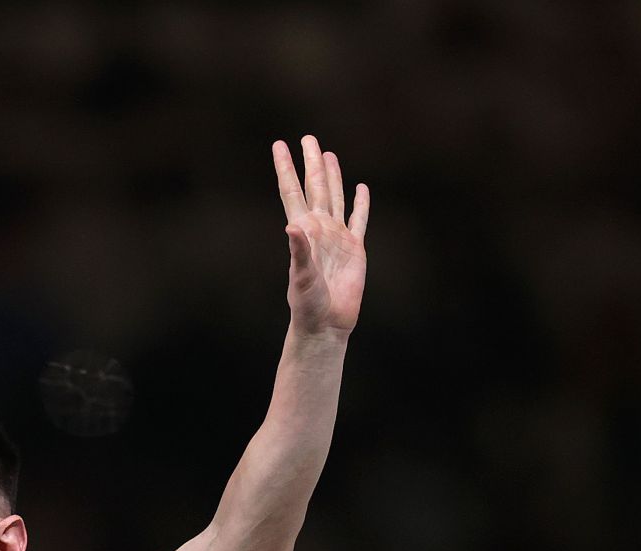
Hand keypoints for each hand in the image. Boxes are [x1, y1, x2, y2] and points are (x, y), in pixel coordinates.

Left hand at [272, 135, 368, 336]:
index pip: (292, 191)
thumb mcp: (301, 276)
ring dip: (332, 175)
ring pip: (335, 197)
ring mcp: (337, 237)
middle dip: (310, 162)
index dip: (285, 167)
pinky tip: (361, 188)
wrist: (327, 323)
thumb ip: (298, 251)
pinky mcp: (355, 249)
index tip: (279, 145)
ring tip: (328, 154)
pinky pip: (359, 220)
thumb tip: (292, 226)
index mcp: (303, 230)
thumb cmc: (308, 304)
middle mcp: (319, 229)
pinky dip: (361, 203)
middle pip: (315, 186)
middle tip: (307, 137)